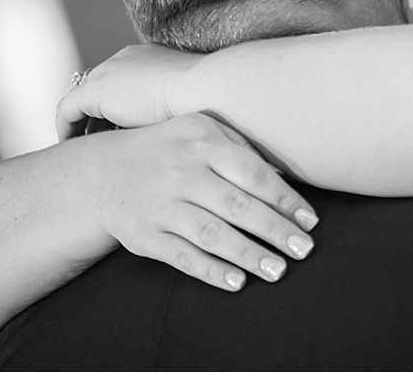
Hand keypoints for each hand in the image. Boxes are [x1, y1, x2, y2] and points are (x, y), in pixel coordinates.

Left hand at [58, 44, 197, 139]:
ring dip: (81, 126)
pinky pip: (67, 111)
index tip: (119, 133)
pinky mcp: (94, 91)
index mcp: (149, 58)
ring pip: (81, 101)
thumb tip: (170, 135)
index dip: (117, 109)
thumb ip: (174, 111)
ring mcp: (107, 72)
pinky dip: (66, 130)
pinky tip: (74, 151)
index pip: (122, 82)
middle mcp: (124, 59)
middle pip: (99, 89)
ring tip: (85, 151)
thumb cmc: (208, 102)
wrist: (207, 91)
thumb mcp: (189, 104)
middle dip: (96, 117)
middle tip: (96, 143)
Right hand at [86, 113, 319, 291]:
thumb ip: (241, 147)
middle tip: (304, 249)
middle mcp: (182, 173)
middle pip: (237, 205)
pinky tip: (237, 282)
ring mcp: (162, 206)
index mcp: (202, 143)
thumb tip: (283, 175)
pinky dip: (211, 271)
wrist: (103, 174)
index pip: (252, 173)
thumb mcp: (200, 131)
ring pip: (212, 234)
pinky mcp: (145, 236)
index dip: (284, 199)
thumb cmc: (170, 151)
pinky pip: (182, 256)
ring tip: (278, 271)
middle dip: (275, 230)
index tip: (310, 221)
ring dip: (248, 255)